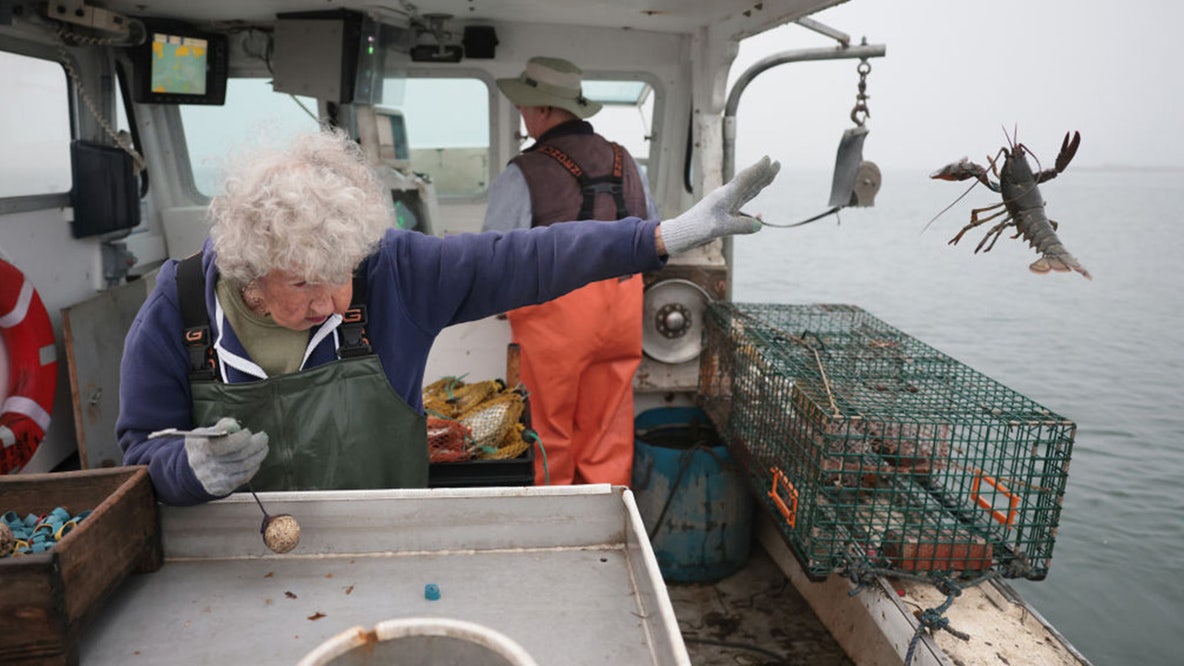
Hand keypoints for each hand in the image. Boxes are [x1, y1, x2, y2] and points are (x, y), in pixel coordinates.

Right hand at [183, 417, 268, 496]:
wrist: (194, 470)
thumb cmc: (205, 444)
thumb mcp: (207, 431)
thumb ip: (222, 426)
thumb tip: (234, 426)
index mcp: (200, 447)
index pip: (224, 445)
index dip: (240, 438)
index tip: (248, 432)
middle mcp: (205, 465)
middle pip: (238, 456)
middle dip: (256, 445)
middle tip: (264, 437)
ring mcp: (213, 478)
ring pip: (244, 467)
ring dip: (258, 456)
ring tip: (263, 447)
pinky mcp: (222, 487)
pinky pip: (244, 477)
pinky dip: (254, 467)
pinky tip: (256, 459)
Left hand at [657, 156, 779, 255]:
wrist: (682, 233)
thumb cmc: (697, 228)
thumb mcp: (719, 228)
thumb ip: (739, 226)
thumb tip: (760, 225)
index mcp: (725, 196)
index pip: (744, 179)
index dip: (757, 170)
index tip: (769, 159)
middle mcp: (726, 197)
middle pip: (749, 182)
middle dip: (763, 174)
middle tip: (777, 163)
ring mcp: (725, 205)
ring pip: (747, 192)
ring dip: (759, 184)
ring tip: (771, 176)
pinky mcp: (724, 214)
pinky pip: (742, 206)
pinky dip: (752, 207)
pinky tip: (759, 215)